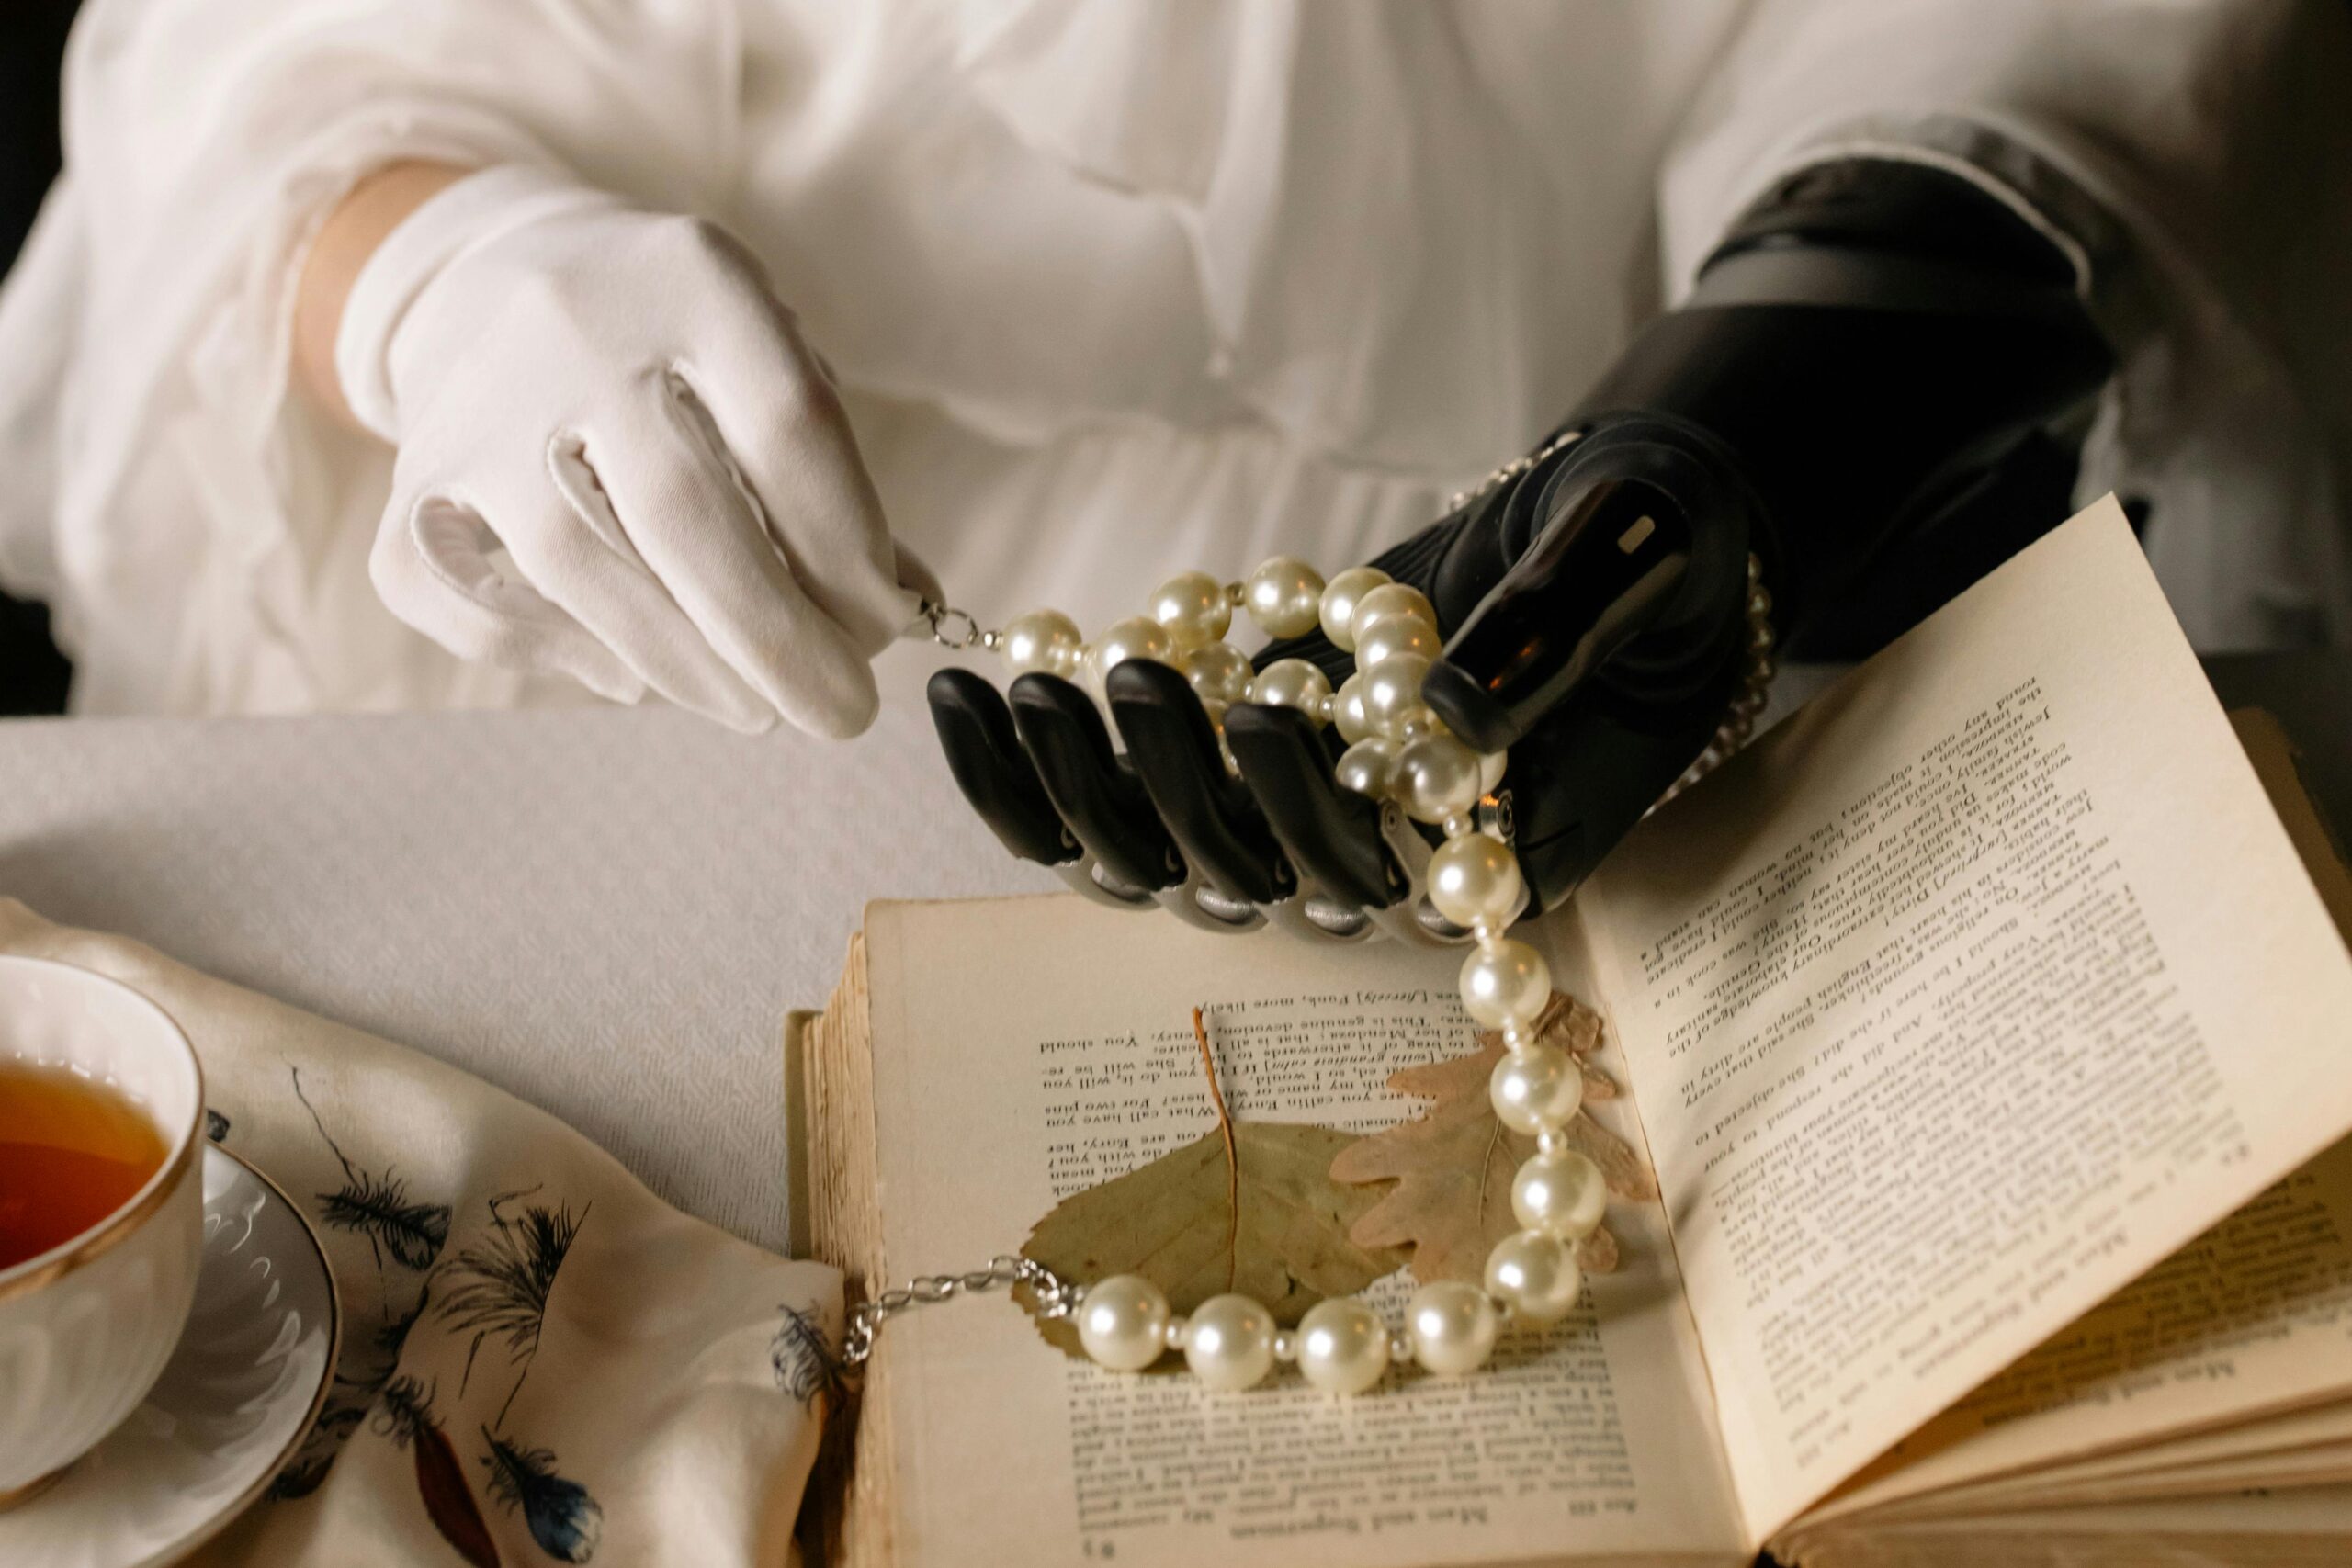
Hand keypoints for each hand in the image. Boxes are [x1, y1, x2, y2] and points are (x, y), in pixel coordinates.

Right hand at [330, 166, 927, 735]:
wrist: (495, 268)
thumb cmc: (674, 343)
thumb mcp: (764, 362)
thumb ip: (831, 476)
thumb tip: (909, 604)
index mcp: (692, 277)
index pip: (789, 428)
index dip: (847, 549)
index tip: (887, 629)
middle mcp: (574, 325)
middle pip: (683, 510)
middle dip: (779, 639)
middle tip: (842, 714)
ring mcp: (476, 399)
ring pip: (577, 564)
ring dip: (684, 665)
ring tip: (758, 709)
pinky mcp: (411, 471)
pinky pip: (459, 595)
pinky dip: (552, 655)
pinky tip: (630, 679)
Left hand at [928, 416, 1758, 938]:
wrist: (1613, 530)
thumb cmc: (1654, 543)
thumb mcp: (1635, 557)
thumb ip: (1553, 629)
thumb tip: (1445, 712)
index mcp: (1504, 847)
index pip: (1383, 879)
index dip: (1310, 817)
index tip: (1259, 711)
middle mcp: (1390, 864)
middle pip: (1250, 880)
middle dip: (1166, 793)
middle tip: (1120, 677)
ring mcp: (1301, 824)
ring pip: (1161, 860)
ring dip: (1073, 788)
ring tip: (999, 693)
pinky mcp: (1233, 776)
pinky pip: (1112, 809)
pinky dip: (1031, 770)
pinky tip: (969, 699)